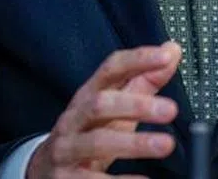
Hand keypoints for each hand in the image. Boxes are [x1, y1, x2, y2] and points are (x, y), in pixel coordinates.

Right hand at [26, 42, 181, 178]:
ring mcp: (67, 148)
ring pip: (96, 142)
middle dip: (136, 105)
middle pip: (101, 104)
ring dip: (133, 143)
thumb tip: (172, 50)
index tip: (166, 56)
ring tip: (164, 145)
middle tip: (171, 109)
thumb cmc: (88, 133)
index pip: (110, 69)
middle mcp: (74, 119)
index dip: (138, 59)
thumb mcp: (113, 106)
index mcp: (88, 95)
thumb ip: (144, 80)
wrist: (45, 170)